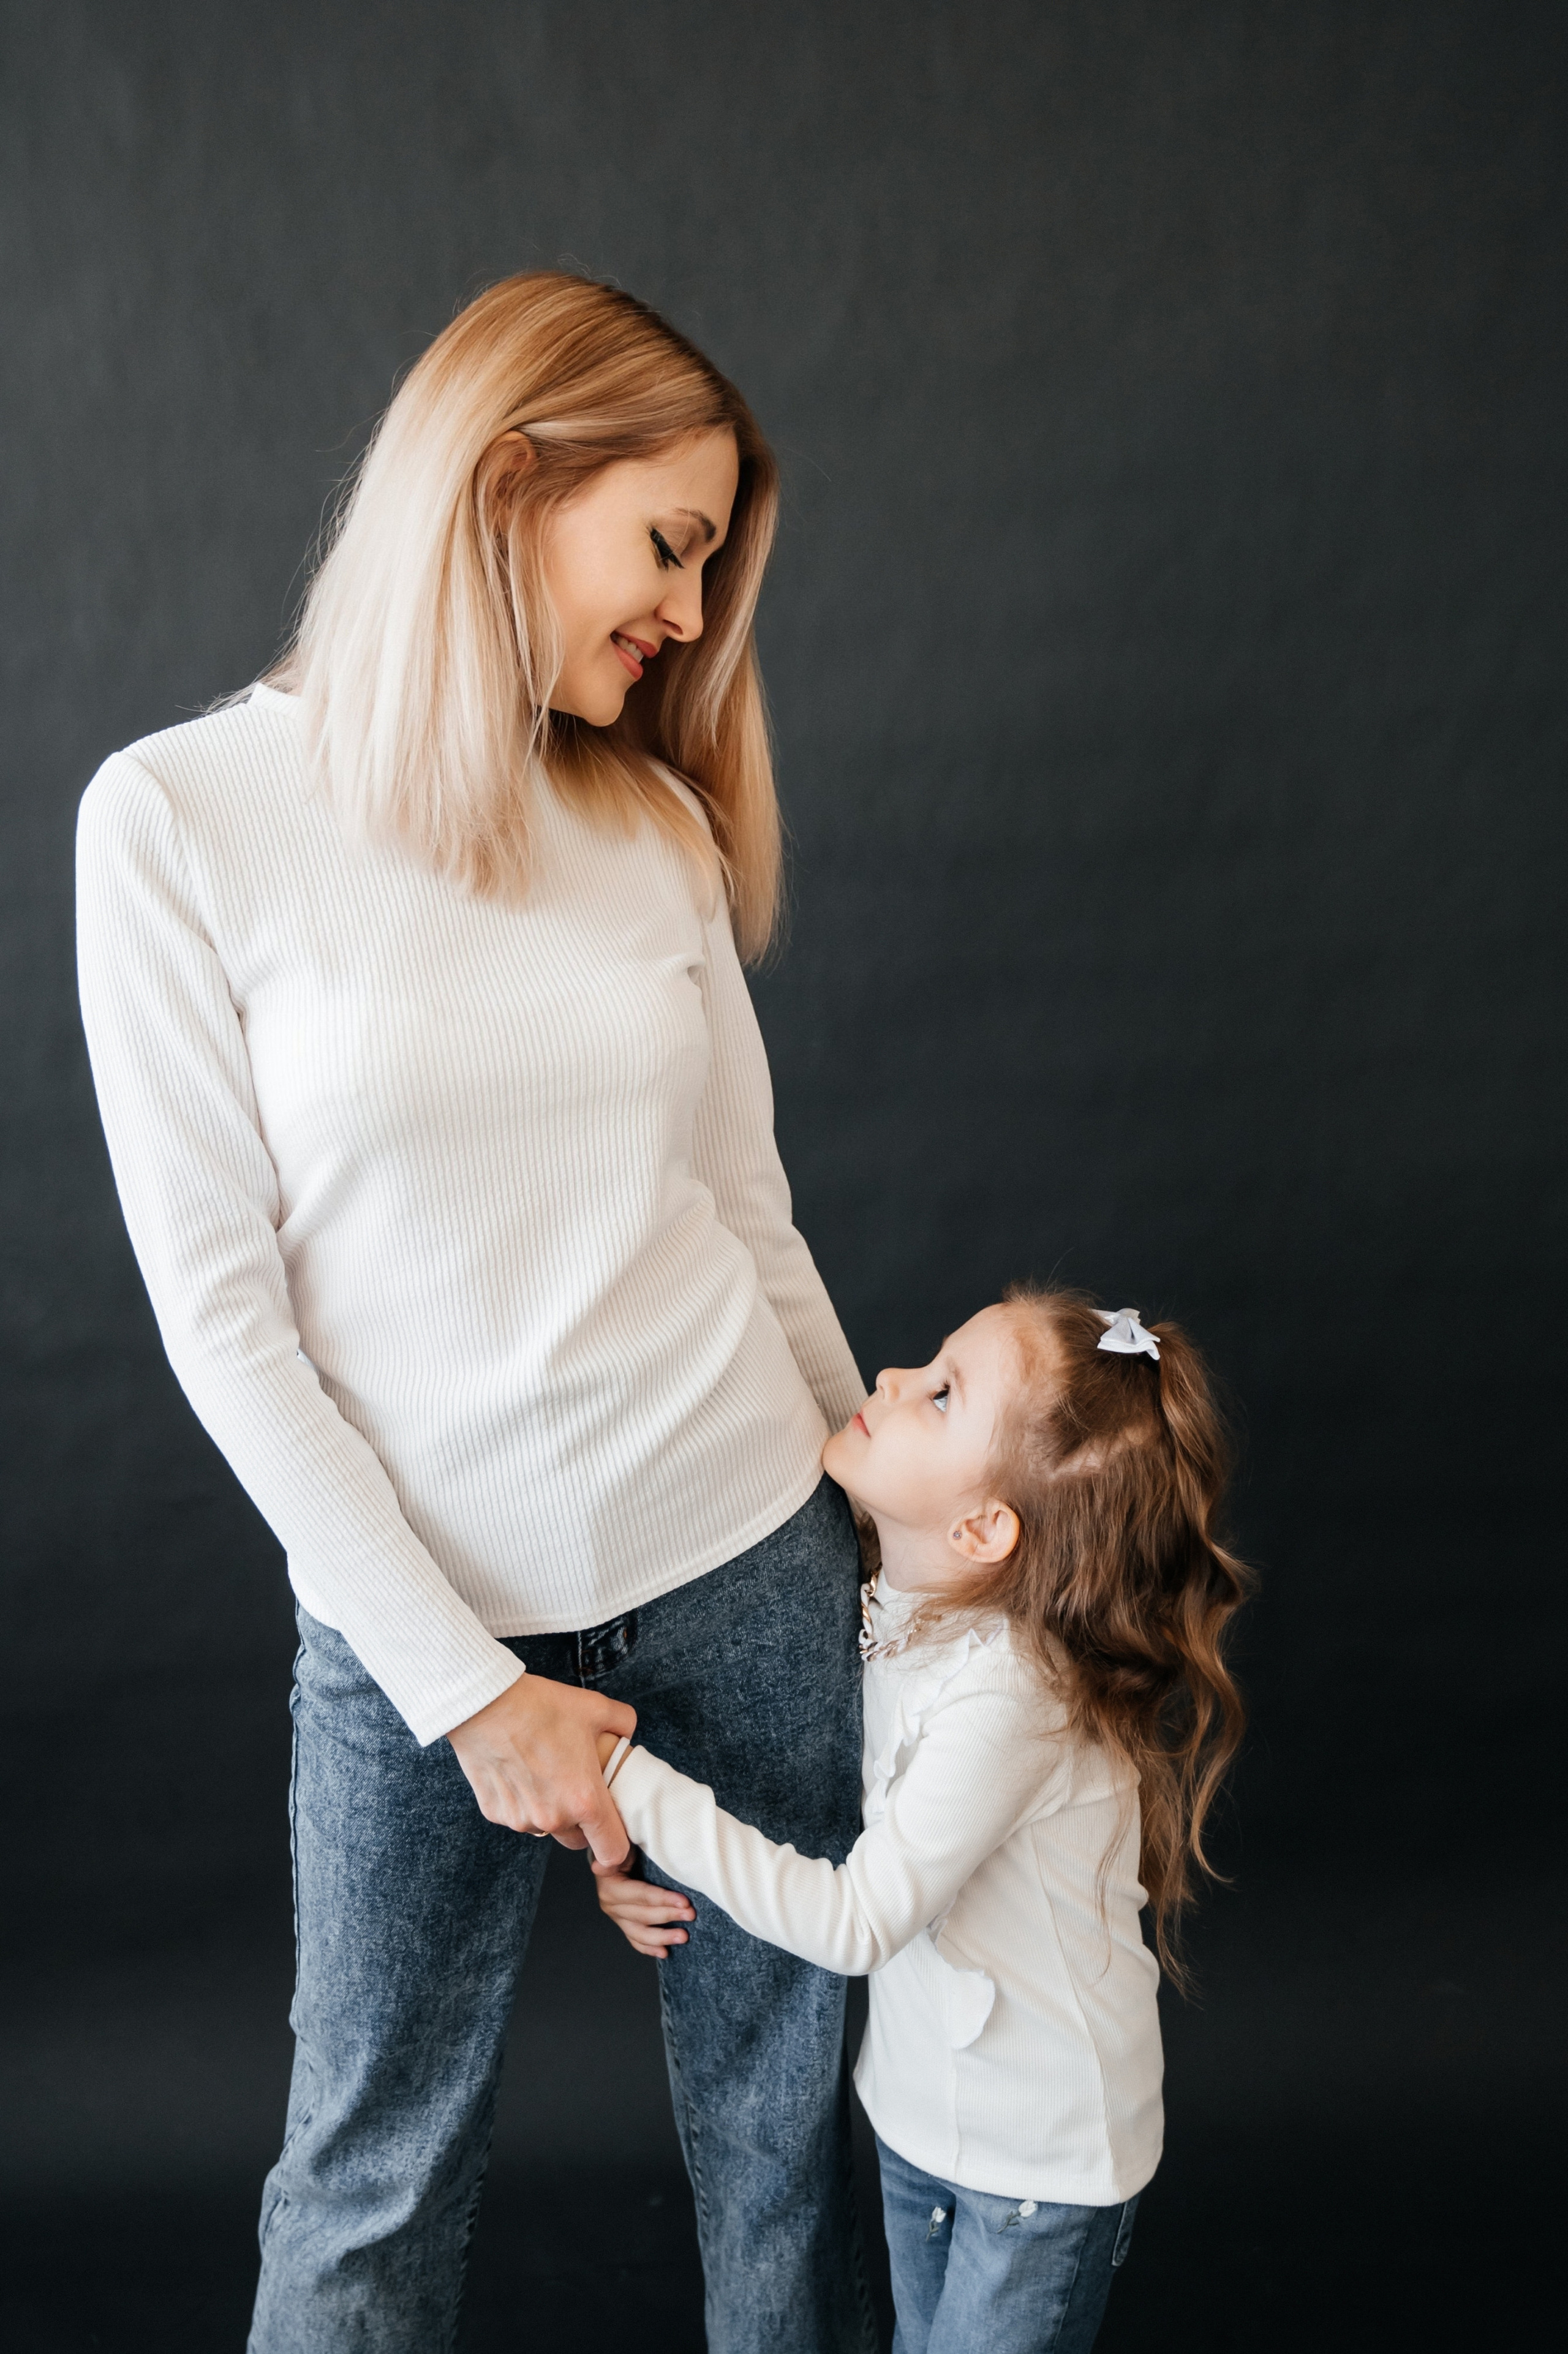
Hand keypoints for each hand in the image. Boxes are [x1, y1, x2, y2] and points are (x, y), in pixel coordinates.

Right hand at [447, 1673, 634, 1865]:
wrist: (487, 1704)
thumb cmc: (540, 1707)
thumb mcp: (596, 1707)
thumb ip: (623, 1724)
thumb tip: (627, 1733)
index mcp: (584, 1800)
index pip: (613, 1852)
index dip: (618, 1846)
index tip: (614, 1833)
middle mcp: (553, 1819)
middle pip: (578, 1842)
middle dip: (582, 1823)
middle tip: (576, 1787)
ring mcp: (521, 1820)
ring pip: (546, 1828)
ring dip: (550, 1811)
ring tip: (544, 1771)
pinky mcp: (495, 1813)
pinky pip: (517, 1815)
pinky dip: (521, 1801)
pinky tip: (518, 1770)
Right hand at [591, 1852, 696, 1959]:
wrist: (614, 1849)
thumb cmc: (623, 1842)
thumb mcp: (622, 1842)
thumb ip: (617, 1852)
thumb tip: (600, 1866)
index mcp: (609, 1884)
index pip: (641, 1894)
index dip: (663, 1899)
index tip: (685, 1902)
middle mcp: (610, 1903)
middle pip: (643, 1915)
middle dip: (669, 1916)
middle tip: (691, 1916)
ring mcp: (616, 1916)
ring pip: (639, 1933)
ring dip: (663, 1937)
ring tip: (683, 1937)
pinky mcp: (623, 1923)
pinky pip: (636, 1940)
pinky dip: (649, 1947)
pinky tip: (664, 1952)